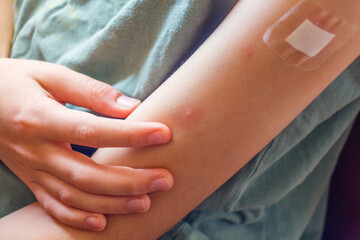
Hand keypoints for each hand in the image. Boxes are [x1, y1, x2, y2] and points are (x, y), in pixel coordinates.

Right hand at [0, 58, 172, 230]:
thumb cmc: (16, 82)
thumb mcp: (50, 75)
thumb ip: (91, 92)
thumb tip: (132, 106)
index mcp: (40, 118)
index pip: (92, 131)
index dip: (130, 135)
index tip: (163, 134)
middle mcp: (35, 150)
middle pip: (87, 174)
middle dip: (129, 180)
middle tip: (165, 179)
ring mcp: (31, 169)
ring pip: (74, 195)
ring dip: (111, 203)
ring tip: (145, 203)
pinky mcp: (30, 179)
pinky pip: (52, 205)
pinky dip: (76, 218)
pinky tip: (102, 223)